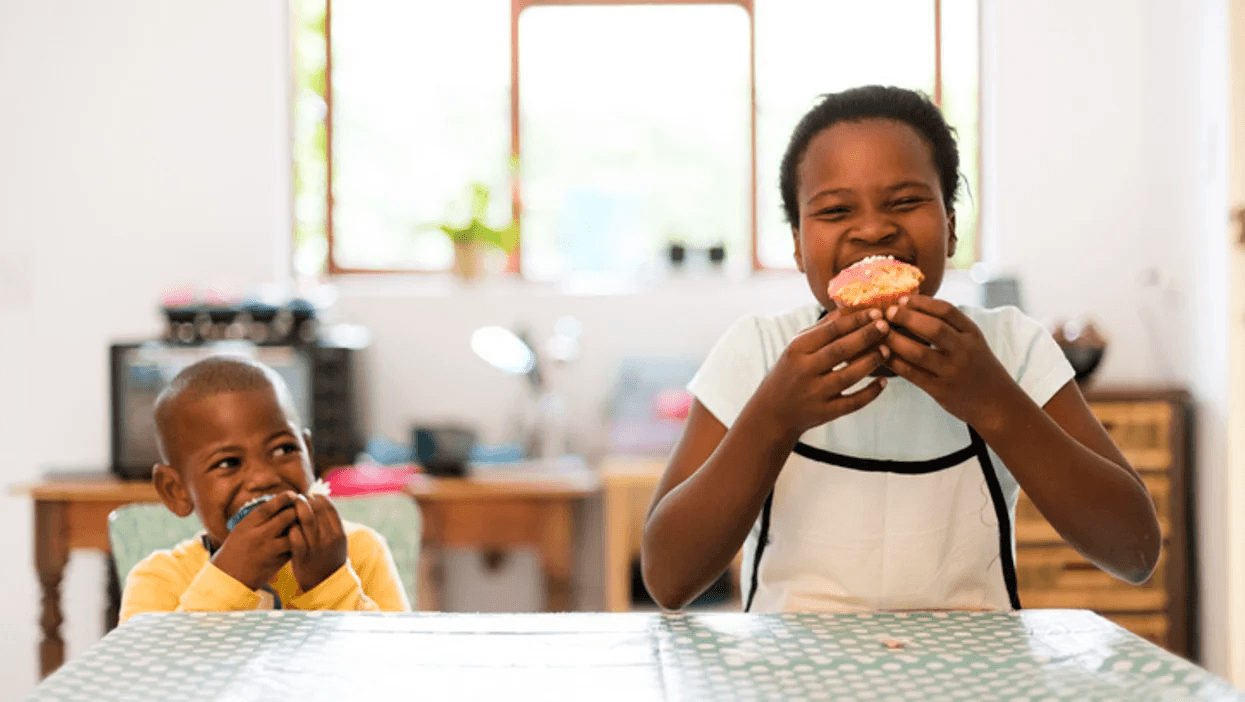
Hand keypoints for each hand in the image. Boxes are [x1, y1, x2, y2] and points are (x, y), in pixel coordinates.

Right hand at [212, 491, 297, 589]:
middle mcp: (258, 536)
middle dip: (296, 510)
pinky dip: (298, 542)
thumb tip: (280, 502)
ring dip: (300, 527)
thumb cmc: (235, 550)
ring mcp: (268, 550)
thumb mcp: (241, 530)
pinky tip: (300, 539)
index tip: (292, 494)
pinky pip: (294, 549)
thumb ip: (258, 518)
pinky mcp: (277, 563)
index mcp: (246, 525)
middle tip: (302, 507)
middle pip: (286, 517)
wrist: (228, 579)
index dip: (283, 498)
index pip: (268, 507)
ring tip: (302, 523)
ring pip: (294, 533)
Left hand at [288, 494, 347, 591]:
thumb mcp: (336, 540)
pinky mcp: (302, 557)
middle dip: (305, 500)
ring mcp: (316, 548)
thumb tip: (319, 500)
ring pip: (306, 520)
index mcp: (339, 533)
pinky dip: (291, 527)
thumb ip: (330, 523)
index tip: (311, 496)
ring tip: (291, 507)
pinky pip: (295, 537)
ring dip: (297, 509)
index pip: (328, 507)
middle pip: (317, 510)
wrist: (325, 584)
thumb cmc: (328, 557)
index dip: (318, 498)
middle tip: (298, 497)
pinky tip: (288, 525)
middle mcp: (329, 539)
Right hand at [752, 307, 890, 441]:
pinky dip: (871, 392)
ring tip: (887, 350)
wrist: (773, 412)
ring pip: (849, 376)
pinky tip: (884, 381)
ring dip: (871, 361)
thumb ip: (820, 329)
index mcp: (797, 349)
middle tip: (886, 325)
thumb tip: (847, 307)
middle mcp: (804, 370)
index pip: (829, 331)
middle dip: (866, 336)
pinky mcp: (825, 413)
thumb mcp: (796, 348)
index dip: (854, 320)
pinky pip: (853, 402)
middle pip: (840, 350)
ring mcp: (815, 393)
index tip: (875, 311)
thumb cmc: (789, 373)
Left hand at [882, 295, 1018, 427]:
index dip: (922, 302)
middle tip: (887, 312)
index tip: (902, 299)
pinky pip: (912, 374)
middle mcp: (964, 351)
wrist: (997, 404)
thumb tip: (916, 305)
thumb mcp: (973, 342)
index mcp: (972, 334)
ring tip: (881, 332)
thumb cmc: (980, 368)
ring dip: (895, 340)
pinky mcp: (940, 390)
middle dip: (906, 317)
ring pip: (918, 352)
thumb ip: (952, 327)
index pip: (946, 311)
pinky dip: (895, 363)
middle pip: (932, 328)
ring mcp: (952, 371)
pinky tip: (883, 355)